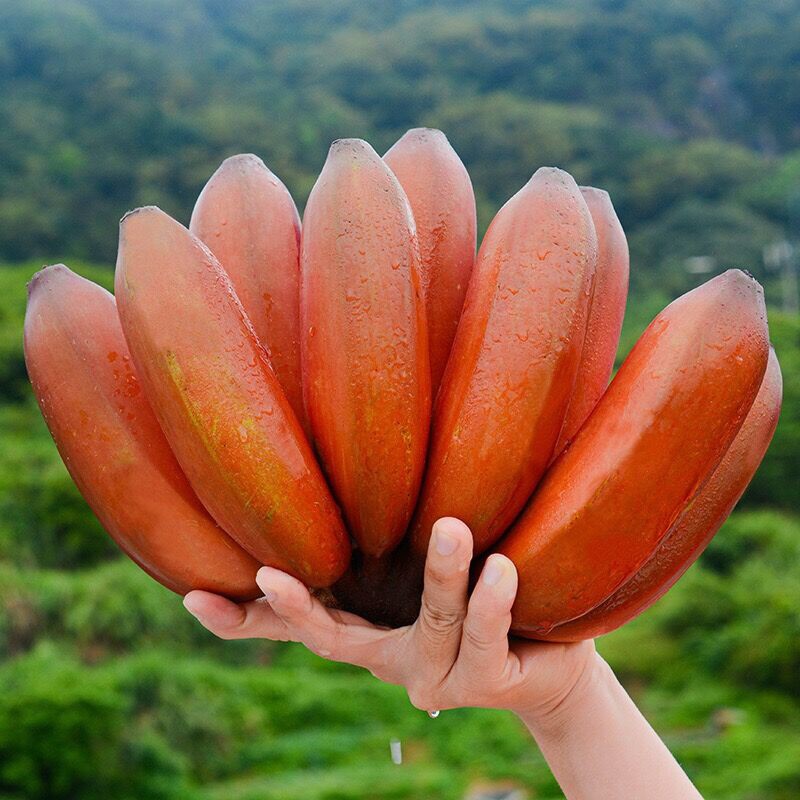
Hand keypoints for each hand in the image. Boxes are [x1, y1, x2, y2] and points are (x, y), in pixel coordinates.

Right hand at [183, 517, 596, 720]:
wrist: (546, 657)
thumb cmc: (475, 597)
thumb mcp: (422, 566)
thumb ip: (390, 538)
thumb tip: (349, 463)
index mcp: (369, 627)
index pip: (295, 627)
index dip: (241, 621)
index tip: (192, 598)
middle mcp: (390, 657)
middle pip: (334, 640)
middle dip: (298, 610)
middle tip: (266, 574)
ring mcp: (435, 675)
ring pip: (428, 626)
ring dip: (439, 576)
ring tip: (450, 527)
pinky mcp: (485, 682)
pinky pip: (483, 636)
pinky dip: (490, 600)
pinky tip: (501, 565)